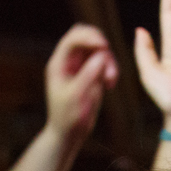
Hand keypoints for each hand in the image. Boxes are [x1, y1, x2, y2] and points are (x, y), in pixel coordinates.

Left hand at [44, 24, 117, 139]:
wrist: (69, 134)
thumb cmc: (67, 117)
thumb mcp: (76, 96)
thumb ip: (88, 74)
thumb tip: (102, 55)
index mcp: (59, 63)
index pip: (72, 39)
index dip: (88, 37)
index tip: (104, 45)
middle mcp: (69, 61)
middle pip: (86, 37)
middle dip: (100, 45)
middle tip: (109, 54)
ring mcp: (81, 67)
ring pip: (98, 50)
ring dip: (109, 61)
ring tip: (111, 80)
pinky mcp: (92, 74)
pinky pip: (105, 63)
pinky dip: (111, 69)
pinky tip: (110, 85)